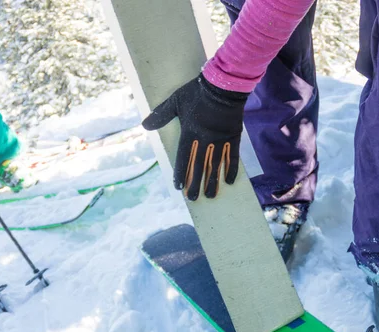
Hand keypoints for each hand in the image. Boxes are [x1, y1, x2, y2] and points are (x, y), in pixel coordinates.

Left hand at [142, 74, 248, 199]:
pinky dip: (231, 169)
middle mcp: (205, 139)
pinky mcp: (233, 137)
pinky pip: (232, 157)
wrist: (223, 85)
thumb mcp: (175, 101)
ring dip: (212, 181)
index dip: (180, 173)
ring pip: (215, 165)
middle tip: (193, 198)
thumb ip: (161, 115)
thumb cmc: (197, 92)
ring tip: (210, 196)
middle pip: (198, 166)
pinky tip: (228, 181)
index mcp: (189, 132)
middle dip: (195, 184)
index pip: (183, 158)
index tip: (178, 187)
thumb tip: (145, 125)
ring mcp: (220, 140)